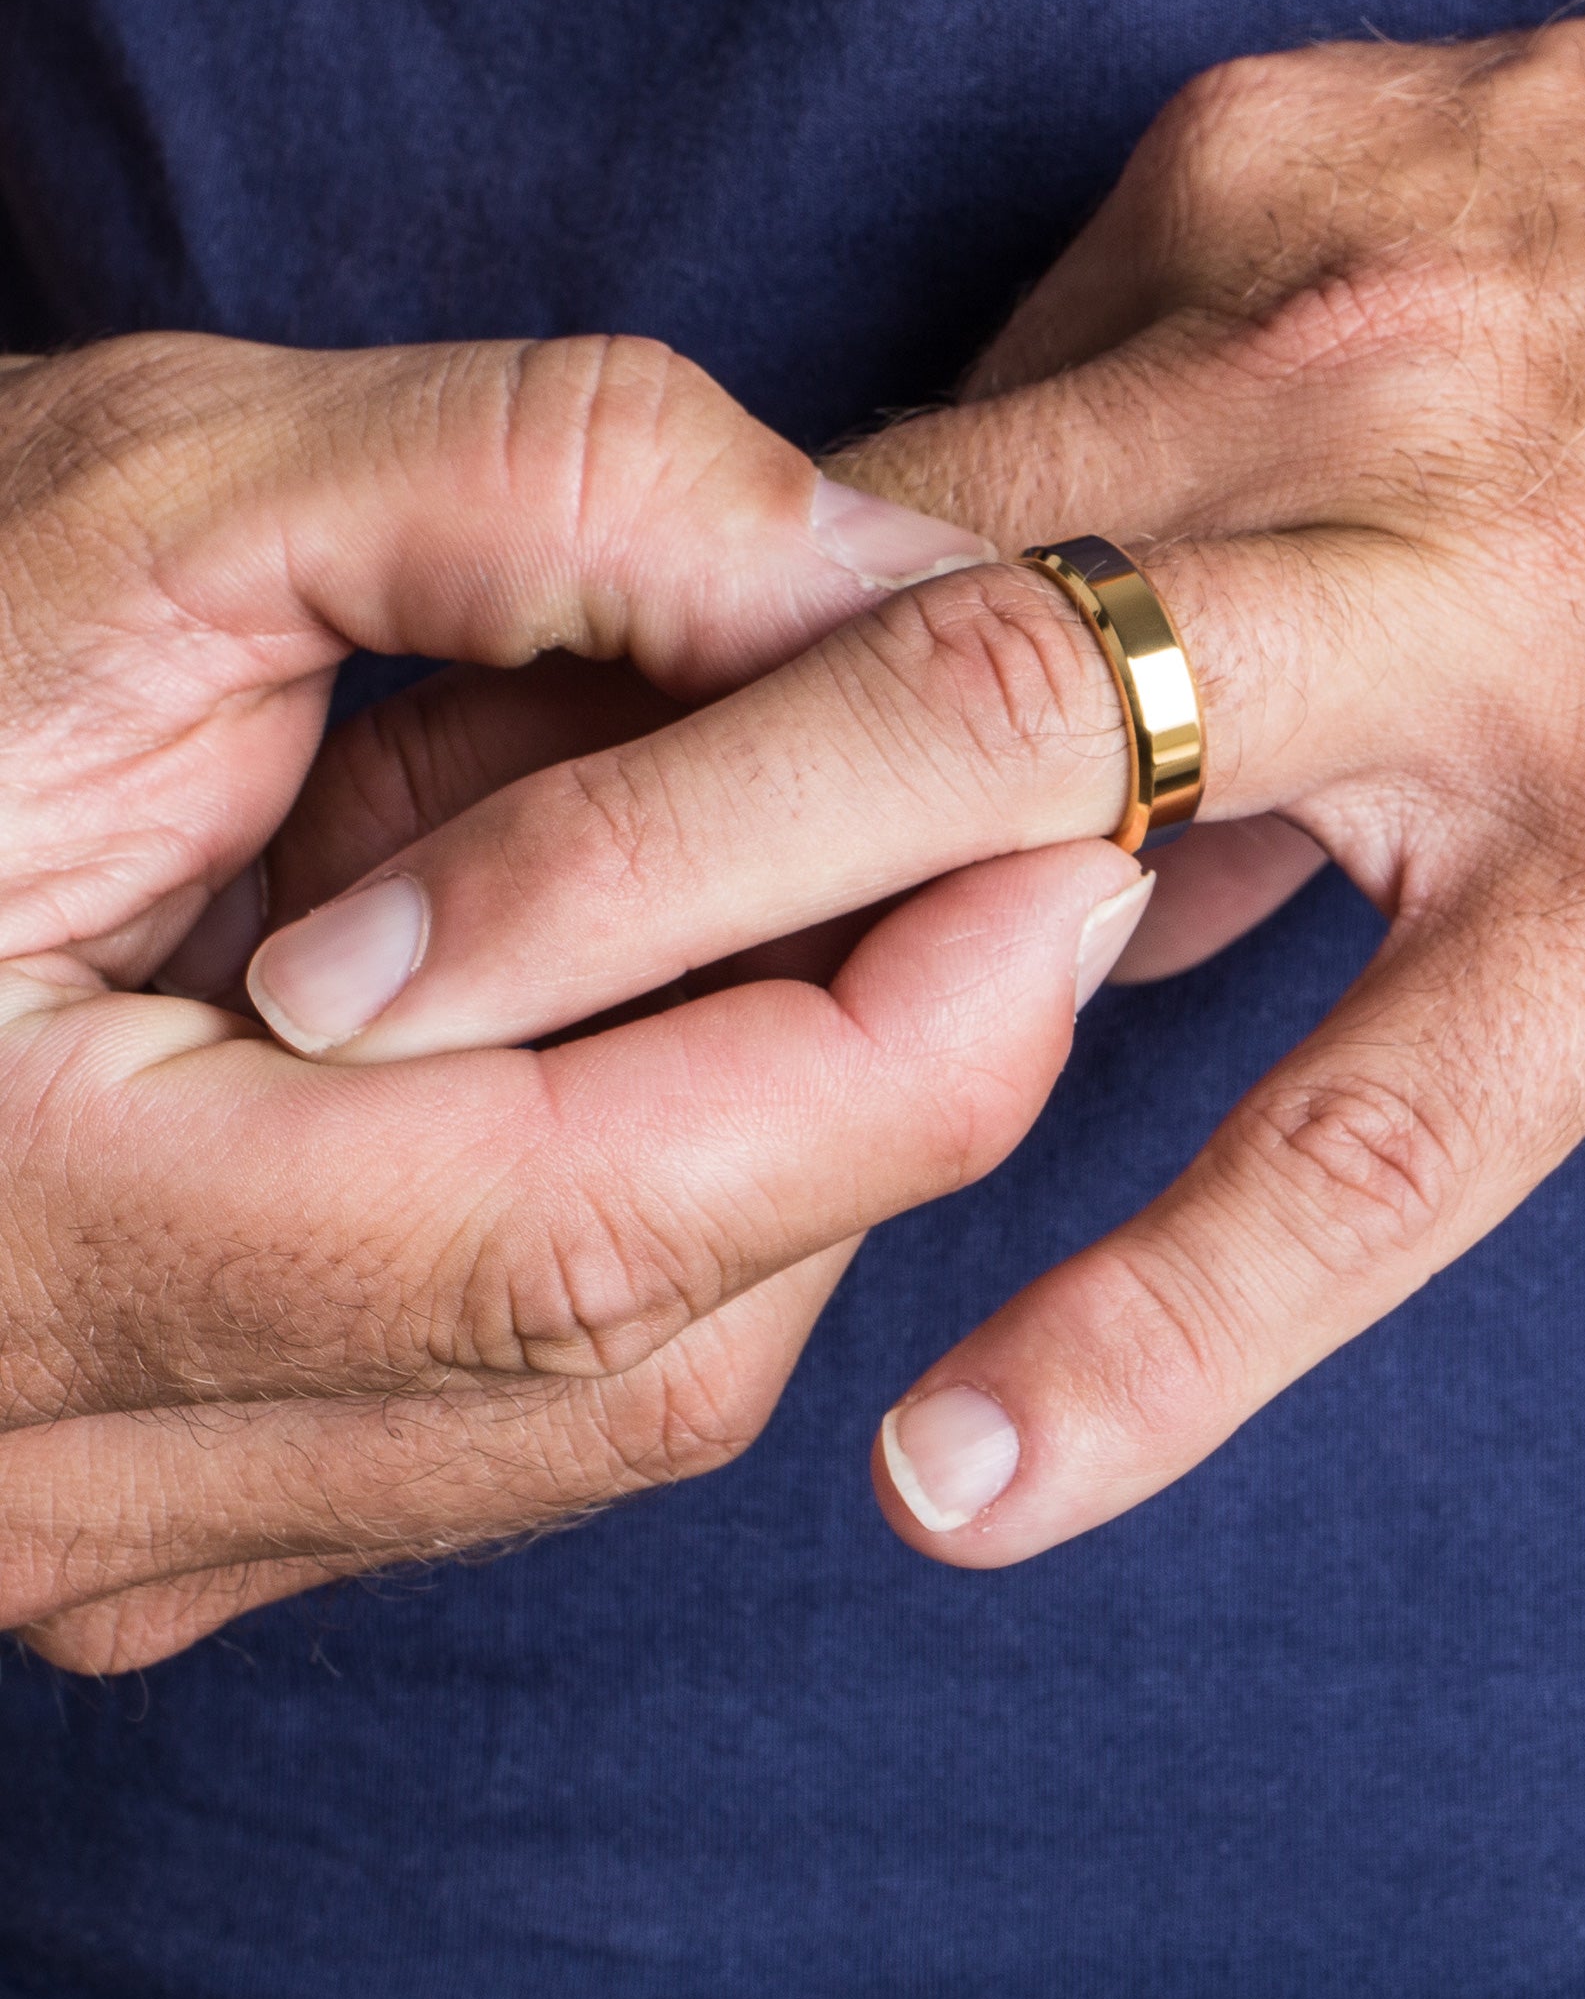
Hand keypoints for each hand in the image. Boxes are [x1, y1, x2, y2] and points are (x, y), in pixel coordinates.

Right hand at [0, 331, 1141, 1668]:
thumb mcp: (136, 484)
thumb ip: (525, 488)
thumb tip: (888, 582)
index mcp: (15, 1233)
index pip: (592, 1232)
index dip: (902, 1028)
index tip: (1065, 820)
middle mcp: (50, 1462)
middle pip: (648, 1334)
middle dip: (878, 1062)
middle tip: (983, 813)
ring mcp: (97, 1515)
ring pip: (609, 1386)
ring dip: (762, 1115)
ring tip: (752, 857)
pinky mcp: (153, 1486)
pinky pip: (509, 1386)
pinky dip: (639, 1173)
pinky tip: (602, 979)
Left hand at [241, 0, 1584, 1559]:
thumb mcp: (1463, 220)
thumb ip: (1209, 421)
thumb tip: (1031, 704)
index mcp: (1265, 222)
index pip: (874, 466)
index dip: (643, 632)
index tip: (456, 758)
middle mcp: (1338, 399)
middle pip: (874, 608)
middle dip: (574, 780)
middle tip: (320, 941)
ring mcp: (1499, 642)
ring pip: (1049, 814)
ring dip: (735, 977)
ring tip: (495, 1143)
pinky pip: (1380, 1125)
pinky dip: (1163, 1306)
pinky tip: (974, 1458)